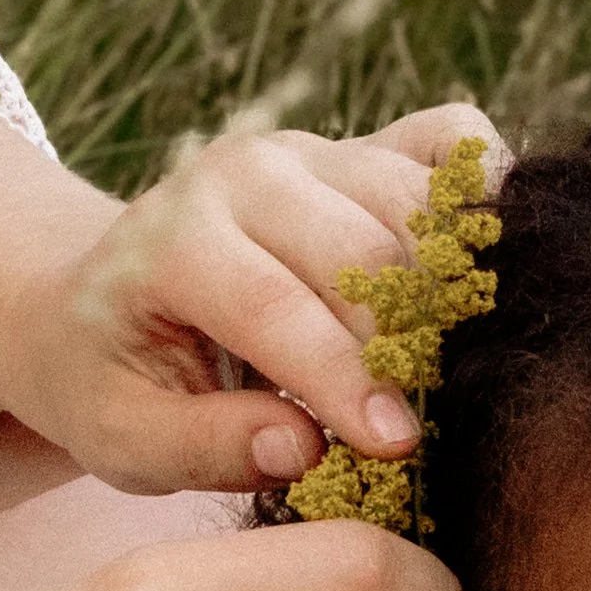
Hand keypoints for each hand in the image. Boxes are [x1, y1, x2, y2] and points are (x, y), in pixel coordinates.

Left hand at [0, 103, 505, 494]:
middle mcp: (250, 172)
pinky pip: (453, 141)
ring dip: (457, 290)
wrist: (101, 296)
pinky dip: (488, 195)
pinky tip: (484, 274)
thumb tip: (304, 449)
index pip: (277, 304)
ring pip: (420, 202)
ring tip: (461, 375)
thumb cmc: (117, 380)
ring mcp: (316, 150)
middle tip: (436, 430)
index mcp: (177, 238)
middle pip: (366, 250)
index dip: (344, 378)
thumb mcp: (123, 437)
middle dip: (411, 346)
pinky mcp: (365, 147)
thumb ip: (205, 448)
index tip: (398, 447)